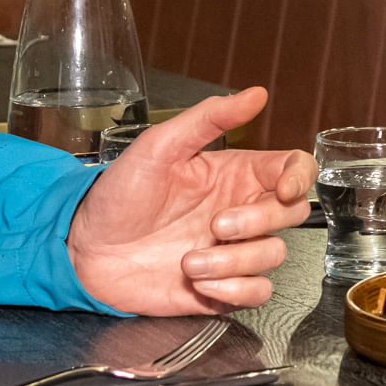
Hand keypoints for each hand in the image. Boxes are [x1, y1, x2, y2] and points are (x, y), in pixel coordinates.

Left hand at [69, 86, 314, 312]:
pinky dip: (235, 290)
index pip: (292, 168)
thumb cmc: (116, 197)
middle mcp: (240, 211)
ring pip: (273, 256)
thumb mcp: (158, 147)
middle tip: (216, 225)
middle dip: (258, 222)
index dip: (299, 177)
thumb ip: (208, 118)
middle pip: (292, 213)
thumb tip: (255, 93)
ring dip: (234, 262)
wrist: (86, 252)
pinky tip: (201, 283)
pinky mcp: (222, 287)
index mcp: (232, 174)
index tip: (281, 189)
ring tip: (189, 261)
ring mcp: (232, 250)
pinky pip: (257, 292)